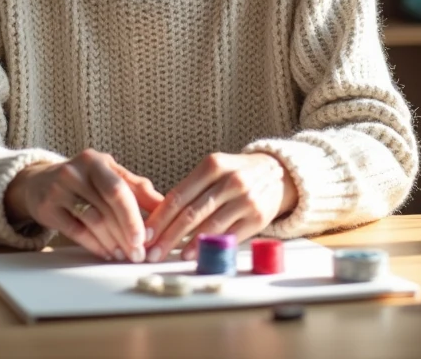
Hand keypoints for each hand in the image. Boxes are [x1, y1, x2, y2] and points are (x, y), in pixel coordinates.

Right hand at [5, 149, 163, 261]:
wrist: (39, 182)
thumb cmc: (84, 180)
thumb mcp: (109, 175)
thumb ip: (137, 188)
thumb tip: (166, 206)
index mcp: (95, 161)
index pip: (118, 189)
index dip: (133, 215)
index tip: (146, 237)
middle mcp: (74, 172)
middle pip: (106, 208)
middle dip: (126, 234)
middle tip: (138, 253)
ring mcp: (58, 190)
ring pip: (92, 222)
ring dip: (112, 242)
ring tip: (124, 255)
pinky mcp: (47, 209)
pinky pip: (76, 232)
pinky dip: (95, 245)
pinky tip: (107, 253)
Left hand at [143, 152, 297, 261]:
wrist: (277, 173)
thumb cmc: (235, 173)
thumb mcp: (214, 170)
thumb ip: (191, 190)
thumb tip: (158, 218)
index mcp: (213, 165)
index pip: (179, 195)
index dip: (159, 217)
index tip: (144, 233)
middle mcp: (230, 180)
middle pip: (191, 212)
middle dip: (166, 235)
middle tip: (149, 251)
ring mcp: (246, 199)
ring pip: (208, 225)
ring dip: (184, 243)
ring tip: (166, 254)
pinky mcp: (258, 217)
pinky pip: (228, 235)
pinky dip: (209, 246)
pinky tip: (193, 254)